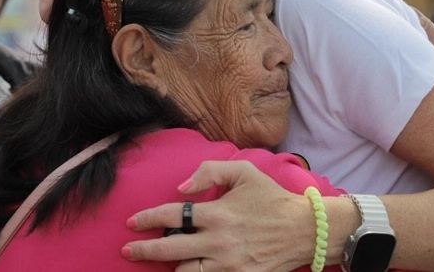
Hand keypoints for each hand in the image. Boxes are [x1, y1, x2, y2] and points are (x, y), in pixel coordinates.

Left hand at [122, 160, 313, 271]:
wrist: (304, 230)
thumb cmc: (272, 198)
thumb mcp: (244, 172)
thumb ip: (209, 171)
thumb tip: (181, 187)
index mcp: (217, 213)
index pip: (171, 216)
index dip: (147, 219)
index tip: (132, 222)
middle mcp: (219, 241)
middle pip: (169, 250)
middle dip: (143, 250)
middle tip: (128, 250)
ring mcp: (228, 264)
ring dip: (170, 267)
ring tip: (160, 263)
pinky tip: (185, 271)